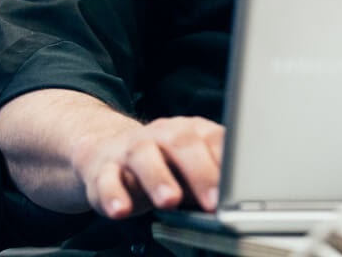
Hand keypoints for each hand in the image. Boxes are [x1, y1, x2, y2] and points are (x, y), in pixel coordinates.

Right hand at [72, 115, 224, 219]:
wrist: (108, 152)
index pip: (213, 139)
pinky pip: (107, 180)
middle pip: (182, 143)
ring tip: (169, 201)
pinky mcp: (104, 169)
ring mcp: (132, 149)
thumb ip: (212, 179)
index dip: (227, 162)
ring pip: (143, 156)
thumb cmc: (162, 164)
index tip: (237, 188)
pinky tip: (121, 210)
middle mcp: (162, 135)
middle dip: (200, 172)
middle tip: (213, 201)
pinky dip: (113, 195)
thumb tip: (234, 201)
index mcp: (190, 131)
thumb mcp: (191, 168)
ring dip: (158, 178)